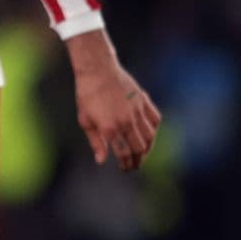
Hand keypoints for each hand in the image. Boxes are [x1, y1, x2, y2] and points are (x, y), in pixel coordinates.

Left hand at [66, 31, 160, 171]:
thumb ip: (96, 142)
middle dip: (138, 160)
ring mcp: (137, 110)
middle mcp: (126, 121)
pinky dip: (154, 129)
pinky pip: (155, 119)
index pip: (123, 153)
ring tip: (142, 154)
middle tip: (134, 165)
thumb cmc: (87, 95)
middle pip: (139, 148)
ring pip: (150, 136)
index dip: (126, 164)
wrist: (98, 70)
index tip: (125, 168)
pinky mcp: (144, 101)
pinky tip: (149, 135)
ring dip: (148, 148)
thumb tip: (102, 161)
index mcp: (110, 127)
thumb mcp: (85, 121)